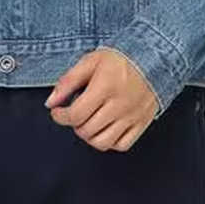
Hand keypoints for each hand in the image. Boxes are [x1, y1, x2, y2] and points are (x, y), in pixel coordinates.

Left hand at [44, 48, 159, 151]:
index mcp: (104, 86)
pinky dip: (109, 142)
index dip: (61, 116)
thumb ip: (68, 81)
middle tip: (75, 112)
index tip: (57, 111)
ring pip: (102, 142)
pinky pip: (122, 145)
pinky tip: (105, 128)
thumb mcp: (90, 61)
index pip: (76, 114)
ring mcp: (132, 116)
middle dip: (74, 124)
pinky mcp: (142, 123)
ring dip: (89, 136)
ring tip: (88, 121)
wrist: (153, 58)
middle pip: (86, 130)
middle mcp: (119, 104)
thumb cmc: (120, 58)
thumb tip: (51, 102)